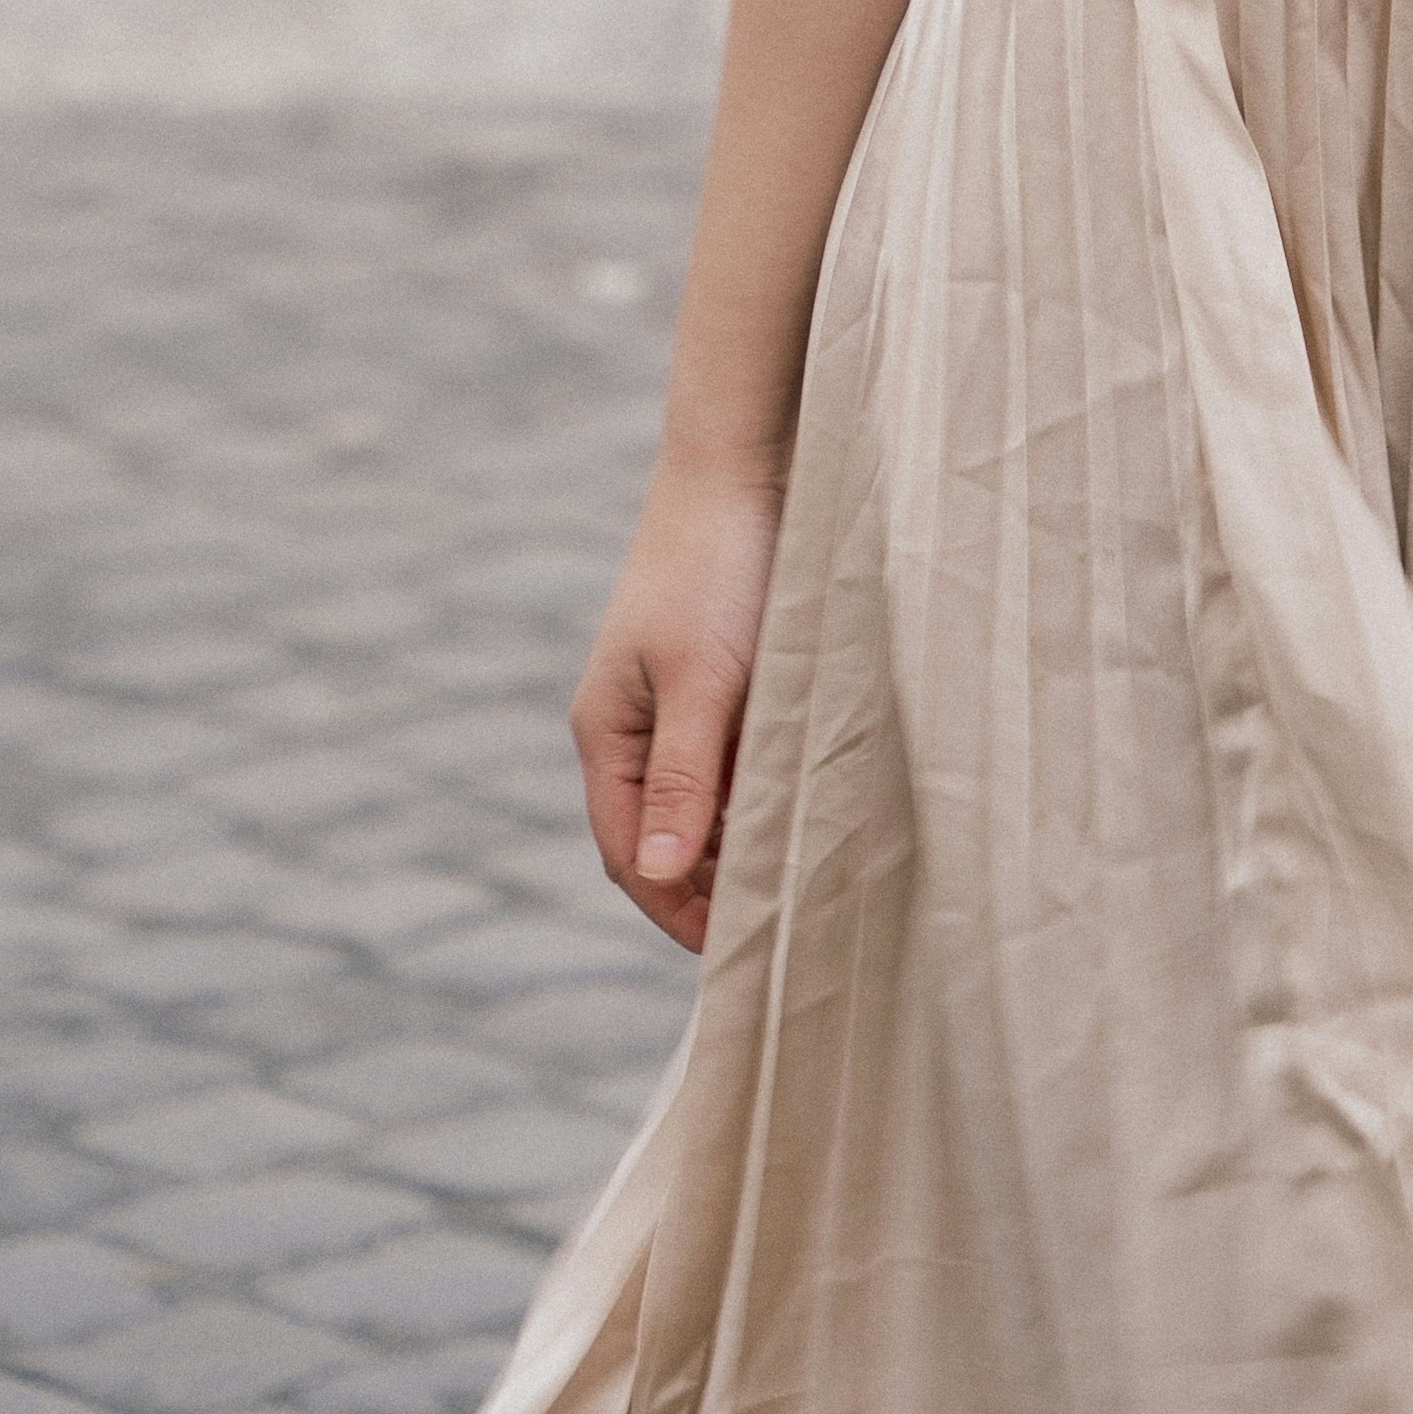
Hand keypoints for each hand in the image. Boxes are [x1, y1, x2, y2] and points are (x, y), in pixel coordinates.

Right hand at [570, 458, 783, 950]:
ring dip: (739, 842)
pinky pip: (731, 760)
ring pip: (702, 802)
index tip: (736, 951)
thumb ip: (687, 778)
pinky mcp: (719, 677)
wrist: (747, 461)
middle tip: (776, 930)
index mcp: (608, 732)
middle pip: (662, 838)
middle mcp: (634, 726)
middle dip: (708, 888)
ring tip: (798, 883)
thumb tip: (664, 878)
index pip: (631, 853)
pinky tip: (804, 809)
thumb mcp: (703, 679)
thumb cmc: (719, 566)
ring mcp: (675, 702)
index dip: (677, 909)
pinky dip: (758, 793)